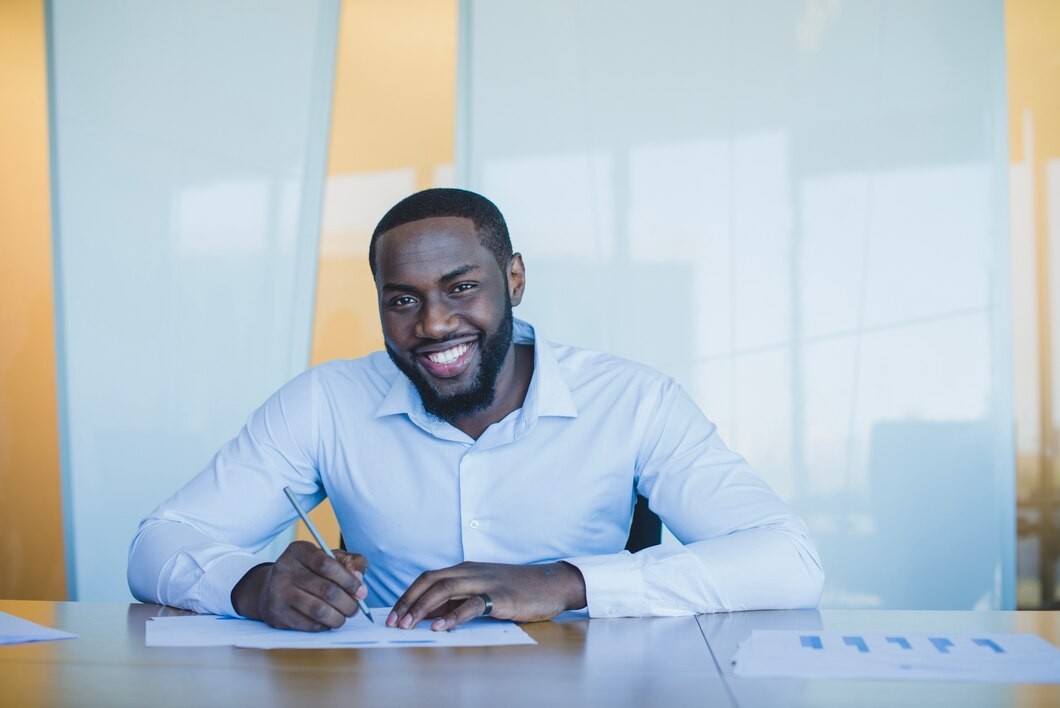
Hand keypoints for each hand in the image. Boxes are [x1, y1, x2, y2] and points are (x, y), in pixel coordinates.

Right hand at [231, 540, 367, 630]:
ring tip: (345, 616)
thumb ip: (350, 562)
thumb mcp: (330, 558)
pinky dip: (324, 625)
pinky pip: (308, 624)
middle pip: (326, 590)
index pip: (327, 564)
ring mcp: (278, 592)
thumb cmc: (309, 571)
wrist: (271, 588)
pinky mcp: (277, 614)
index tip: (361, 591)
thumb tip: (359, 579)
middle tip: (356, 608)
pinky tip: (328, 621)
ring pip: (318, 610)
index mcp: (299, 550)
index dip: (348, 580)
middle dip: (348, 602)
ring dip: (339, 617)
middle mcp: (284, 568)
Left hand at [387, 561, 586, 631]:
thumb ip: (459, 600)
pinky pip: (471, 604)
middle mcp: (471, 572)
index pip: (428, 578)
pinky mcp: (500, 596)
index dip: (408, 595)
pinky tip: (440, 627)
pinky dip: (452, 615)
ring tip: (408, 625)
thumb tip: (429, 616)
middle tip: (393, 622)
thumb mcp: (484, 591)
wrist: (551, 583)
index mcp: (465, 569)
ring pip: (445, 589)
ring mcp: (485, 582)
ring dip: (422, 608)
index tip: (392, 615)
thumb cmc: (517, 590)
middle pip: (430, 581)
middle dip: (408, 601)